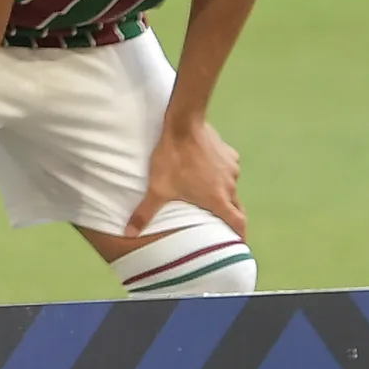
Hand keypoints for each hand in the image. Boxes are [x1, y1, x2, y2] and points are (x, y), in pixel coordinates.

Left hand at [129, 115, 244, 238]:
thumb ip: (145, 213)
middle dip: (232, 217)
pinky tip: (207, 171)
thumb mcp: (157, 188)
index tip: (239, 243)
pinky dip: (221, 175)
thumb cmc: (172, 159)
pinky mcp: (229, 154)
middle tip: (223, 224)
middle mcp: (230, 186)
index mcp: (218, 199)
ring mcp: (232, 169)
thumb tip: (129, 234)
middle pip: (237, 207)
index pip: (238, 223)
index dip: (240, 235)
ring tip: (209, 195)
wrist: (184, 125)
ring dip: (224, 193)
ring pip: (231, 187)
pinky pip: (228, 169)